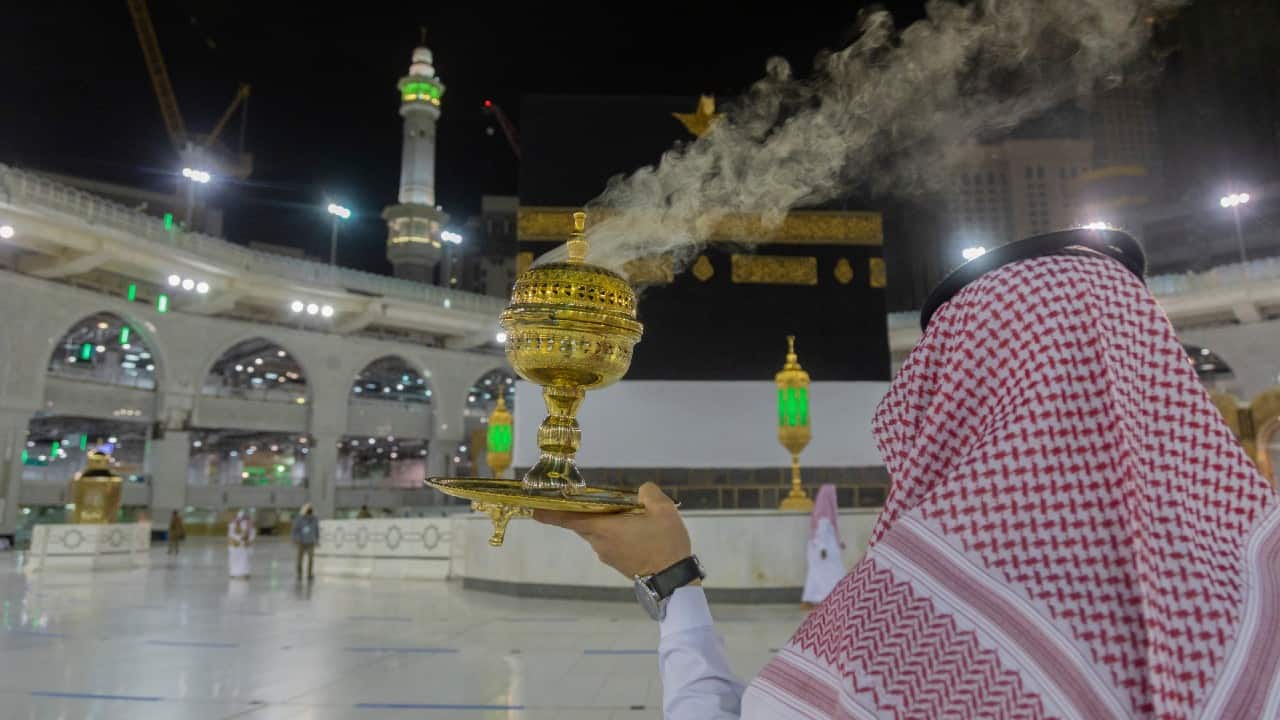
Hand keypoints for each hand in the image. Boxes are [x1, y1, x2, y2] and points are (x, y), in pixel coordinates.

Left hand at [533, 483, 690, 578]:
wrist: (673, 580)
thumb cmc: (665, 543)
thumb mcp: (663, 509)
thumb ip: (648, 493)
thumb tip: (641, 492)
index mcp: (604, 528)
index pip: (569, 518)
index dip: (549, 512)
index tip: (533, 508)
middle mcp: (600, 543)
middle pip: (583, 522)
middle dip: (584, 509)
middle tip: (586, 494)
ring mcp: (607, 555)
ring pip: (598, 531)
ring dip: (606, 520)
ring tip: (630, 511)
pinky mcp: (617, 563)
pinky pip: (609, 541)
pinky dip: (615, 531)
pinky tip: (635, 527)